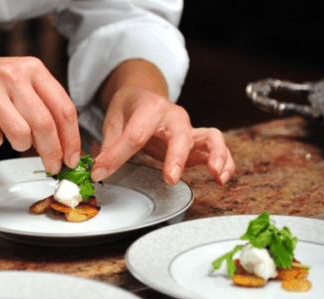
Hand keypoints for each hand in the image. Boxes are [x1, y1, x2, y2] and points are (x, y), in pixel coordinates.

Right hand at [0, 54, 80, 173]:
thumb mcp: (22, 83)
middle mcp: (12, 75)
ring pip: (20, 134)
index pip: (64, 109)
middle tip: (52, 165)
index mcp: (33, 69)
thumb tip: (66, 145)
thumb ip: (44, 107)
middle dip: (52, 153)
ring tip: (12, 138)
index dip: (71, 139)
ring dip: (20, 146)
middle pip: (45, 125)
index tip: (72, 158)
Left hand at [91, 86, 234, 185]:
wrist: (142, 95)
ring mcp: (189, 128)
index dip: (116, 157)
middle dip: (176, 158)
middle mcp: (174, 116)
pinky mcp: (197, 141)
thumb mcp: (113, 122)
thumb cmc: (129, 109)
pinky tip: (221, 177)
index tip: (101, 172)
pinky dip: (224, 161)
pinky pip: (216, 148)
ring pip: (210, 137)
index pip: (135, 135)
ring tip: (215, 173)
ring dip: (215, 155)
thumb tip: (98, 169)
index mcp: (150, 108)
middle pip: (179, 136)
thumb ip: (109, 146)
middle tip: (170, 178)